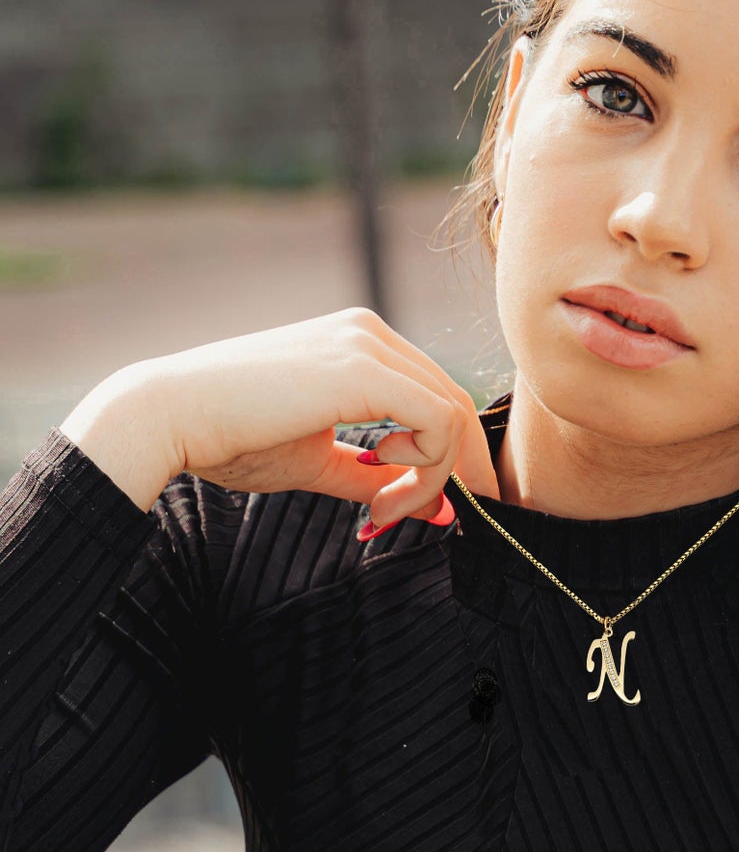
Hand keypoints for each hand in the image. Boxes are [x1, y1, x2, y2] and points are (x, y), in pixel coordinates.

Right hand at [60, 308, 497, 525]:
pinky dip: (427, 469)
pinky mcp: (364, 370)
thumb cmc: (230, 438)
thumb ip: (376, 479)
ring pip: (451, 414)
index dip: (446, 457)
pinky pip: (437, 422)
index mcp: (360, 342)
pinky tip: (383, 493)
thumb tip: (437, 511)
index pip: (435, 395)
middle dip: (458, 469)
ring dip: (434, 478)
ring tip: (385, 512)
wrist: (167, 417)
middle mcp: (370, 332)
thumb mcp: (319, 461)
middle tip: (444, 519)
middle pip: (454, 402)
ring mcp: (368, 344)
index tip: (419, 506)